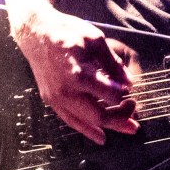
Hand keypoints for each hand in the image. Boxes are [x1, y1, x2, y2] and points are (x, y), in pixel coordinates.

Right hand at [13, 8, 140, 143]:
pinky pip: (70, 121)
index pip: (110, 95)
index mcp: (80, 74)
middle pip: (99, 115)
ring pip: (86, 122)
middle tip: (134, 113)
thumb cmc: (66, 32)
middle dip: (121, 117)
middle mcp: (67, 91)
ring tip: (128, 128)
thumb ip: (113, 64)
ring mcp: (57, 98)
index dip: (125, 95)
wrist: (36, 33)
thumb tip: (128, 83)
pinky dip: (87, 130)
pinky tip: (100, 136)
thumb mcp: (96, 40)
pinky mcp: (51, 100)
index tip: (131, 91)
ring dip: (109, 127)